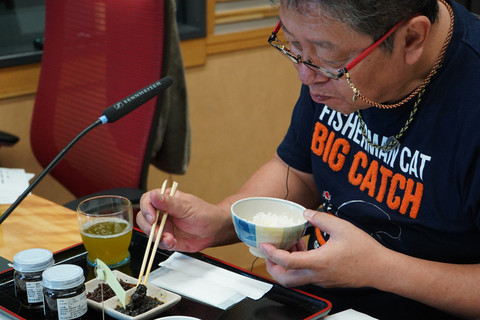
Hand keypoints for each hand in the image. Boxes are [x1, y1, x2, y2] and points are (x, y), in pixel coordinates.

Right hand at [137, 189, 231, 251]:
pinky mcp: (167, 239)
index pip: (147, 201)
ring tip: (168, 238)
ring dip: (156, 237)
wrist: (214, 230)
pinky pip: (159, 243)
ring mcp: (164, 226)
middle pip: (143, 218)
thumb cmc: (204, 213)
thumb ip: (169, 203)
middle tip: (157, 230)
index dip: (146, 209)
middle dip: (148, 226)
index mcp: (165, 200)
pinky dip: (164, 243)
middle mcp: (162, 213)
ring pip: (149, 232)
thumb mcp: (186, 206)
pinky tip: (171, 241)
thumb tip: (154, 195)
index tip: (152, 217)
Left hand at [260, 209, 388, 287]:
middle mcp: (317, 275)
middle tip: (269, 252)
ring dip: (286, 265)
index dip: (272, 254)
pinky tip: (304, 249)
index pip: (287, 262)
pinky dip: (298, 265)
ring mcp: (321, 280)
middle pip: (285, 279)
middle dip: (272, 267)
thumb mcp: (343, 228)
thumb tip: (306, 213)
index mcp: (319, 262)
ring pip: (295, 279)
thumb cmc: (365, 251)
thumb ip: (321, 219)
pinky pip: (305, 276)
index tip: (264, 245)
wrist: (381, 269)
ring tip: (291, 245)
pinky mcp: (326, 281)